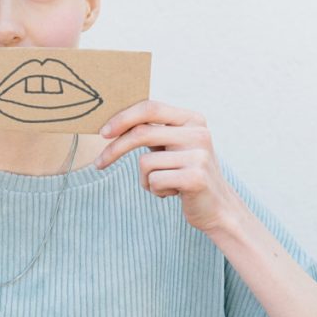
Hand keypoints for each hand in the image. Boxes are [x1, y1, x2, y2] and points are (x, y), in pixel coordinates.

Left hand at [92, 99, 244, 234]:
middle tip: (99, 163)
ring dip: (145, 179)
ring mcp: (199, 155)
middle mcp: (198, 133)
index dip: (123, 118)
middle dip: (115, 149)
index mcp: (192, 119)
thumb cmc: (186, 174)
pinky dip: (156, 191)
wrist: (218, 208)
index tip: (103, 133)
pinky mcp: (196, 178)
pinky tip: (174, 193)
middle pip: (141, 133)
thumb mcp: (172, 147)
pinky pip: (154, 181)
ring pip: (145, 163)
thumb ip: (152, 132)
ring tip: (164, 184)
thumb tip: (112, 124)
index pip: (150, 108)